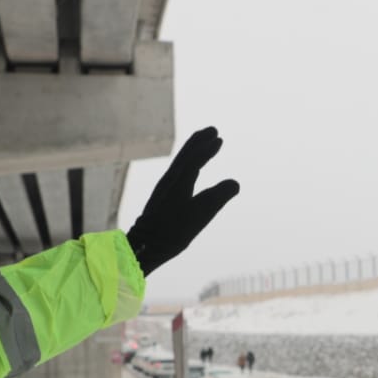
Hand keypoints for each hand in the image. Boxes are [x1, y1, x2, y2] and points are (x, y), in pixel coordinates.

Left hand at [124, 128, 239, 275]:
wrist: (141, 248)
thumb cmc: (170, 233)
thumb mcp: (198, 216)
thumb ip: (217, 198)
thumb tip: (235, 183)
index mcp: (178, 182)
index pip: (194, 159)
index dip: (207, 148)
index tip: (219, 138)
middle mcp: (169, 182)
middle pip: (184, 156)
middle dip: (198, 142)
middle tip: (212, 130)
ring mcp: (163, 190)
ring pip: (179, 164)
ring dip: (191, 151)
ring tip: (202, 144)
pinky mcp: (160, 200)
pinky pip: (176, 174)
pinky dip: (185, 165)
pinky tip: (187, 173)